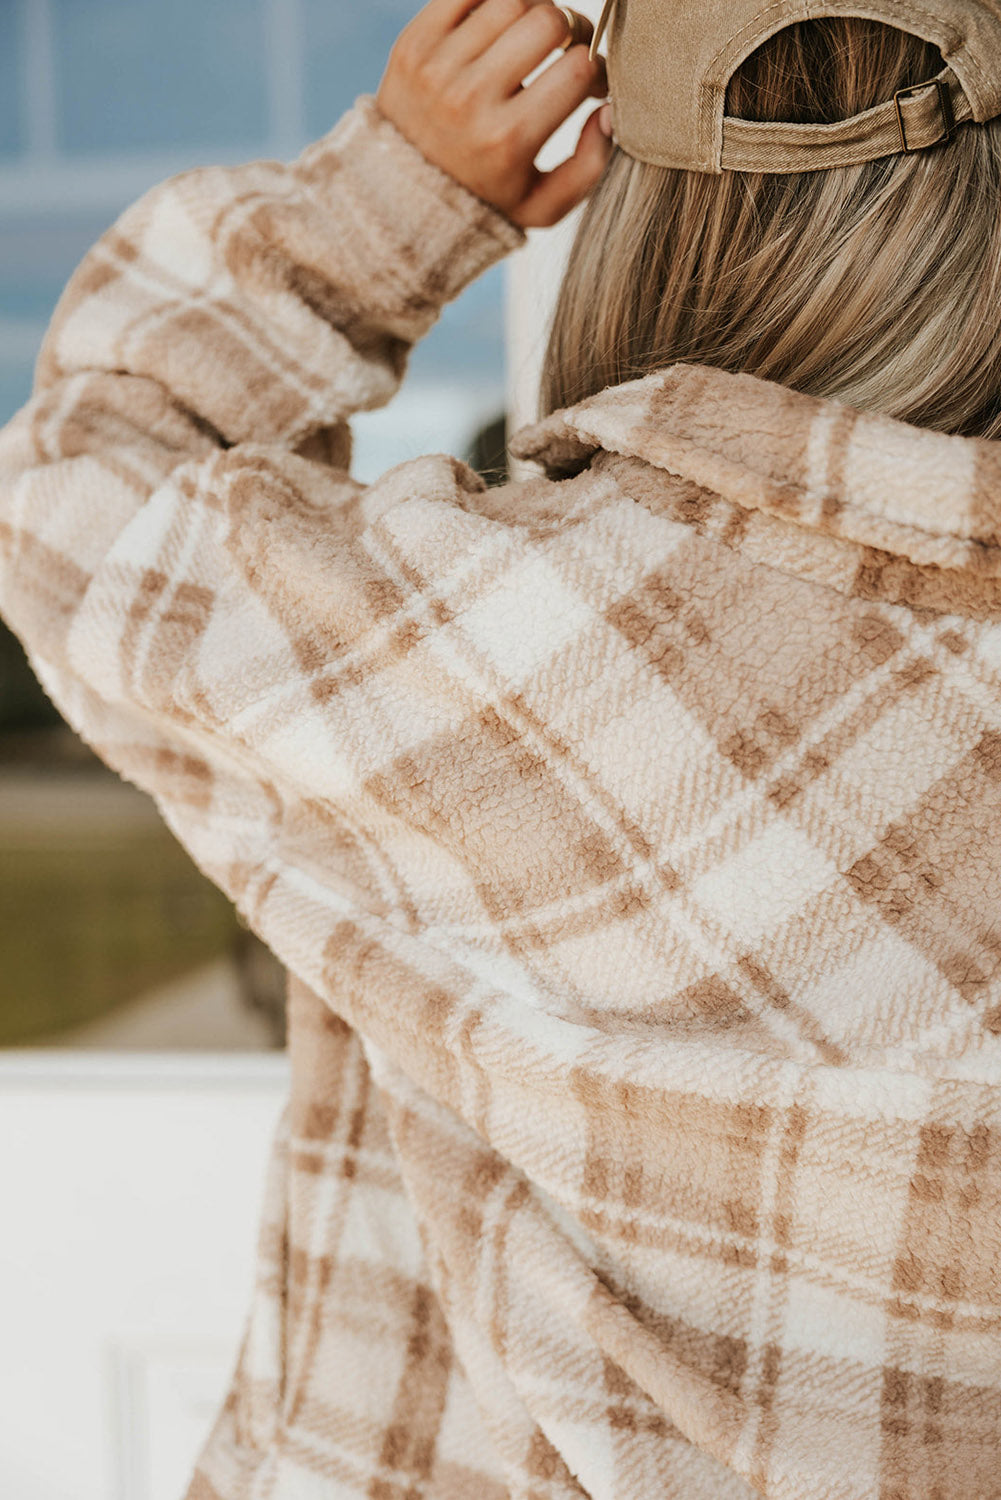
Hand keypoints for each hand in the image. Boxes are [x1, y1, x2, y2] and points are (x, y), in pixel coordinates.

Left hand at [376, 0, 611, 228]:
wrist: (399, 198)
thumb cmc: (484, 200)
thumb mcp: (541, 208)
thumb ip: (588, 168)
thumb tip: (608, 111)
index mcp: (508, 140)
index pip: (577, 69)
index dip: (598, 67)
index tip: (595, 81)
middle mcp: (471, 99)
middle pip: (548, 20)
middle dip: (571, 28)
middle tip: (568, 47)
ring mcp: (438, 67)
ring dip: (534, 8)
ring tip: (533, 33)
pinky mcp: (413, 43)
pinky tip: (501, 21)